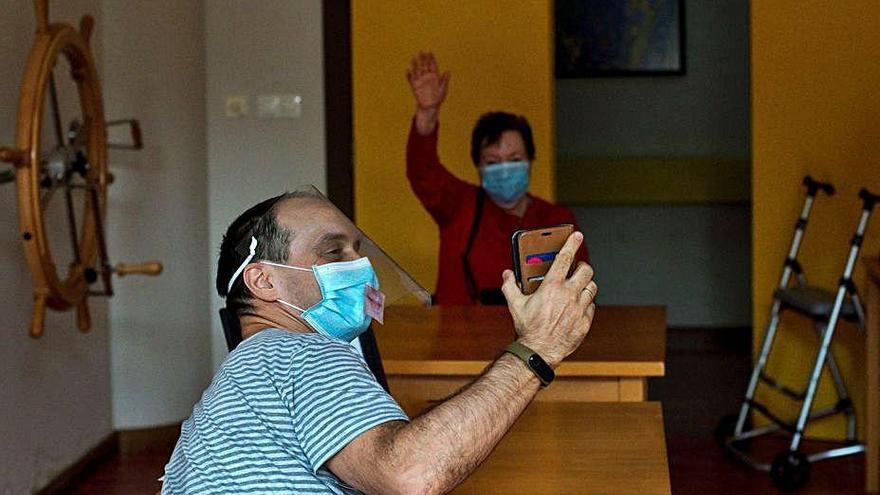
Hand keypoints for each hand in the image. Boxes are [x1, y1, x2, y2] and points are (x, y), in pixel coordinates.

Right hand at [406, 51, 449, 111]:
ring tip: (414, 57)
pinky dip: (409, 75)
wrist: (430, 106)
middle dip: (423, 58)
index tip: (430, 51)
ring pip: (417, 70)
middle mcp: (427, 77)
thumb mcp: (443, 90)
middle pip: (424, 65)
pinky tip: (408, 70)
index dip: (431, 58)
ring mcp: (420, 80)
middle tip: (421, 51)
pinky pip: (411, 79)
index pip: (432, 65)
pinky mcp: (414, 86)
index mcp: (435, 76)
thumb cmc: (438, 98)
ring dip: (415, 64)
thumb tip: (448, 71)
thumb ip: (444, 81)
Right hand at [501, 232, 596, 366]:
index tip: (577, 235)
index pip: (565, 258)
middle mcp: (569, 294)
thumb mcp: (515, 304)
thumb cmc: (527, 328)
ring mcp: (579, 308)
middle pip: (585, 271)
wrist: (539, 351)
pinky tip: (578, 306)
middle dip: (582, 267)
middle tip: (577, 269)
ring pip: (592, 287)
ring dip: (586, 285)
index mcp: (552, 286)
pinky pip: (592, 306)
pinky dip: (587, 304)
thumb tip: (507, 274)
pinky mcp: (585, 321)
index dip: (572, 244)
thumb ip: (510, 286)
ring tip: (579, 287)